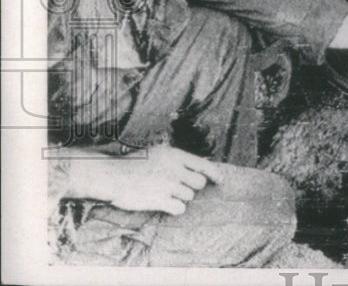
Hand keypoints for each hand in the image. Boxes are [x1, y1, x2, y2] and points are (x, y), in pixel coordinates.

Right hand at [72, 145, 221, 215]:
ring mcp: (168, 185)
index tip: (221, 181)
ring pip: (189, 197)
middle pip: (199, 183)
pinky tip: (164, 205)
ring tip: (163, 193)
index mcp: (175, 155)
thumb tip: (198, 168)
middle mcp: (175, 169)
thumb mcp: (158, 153)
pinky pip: (180, 209)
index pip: (204, 164)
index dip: (215, 174)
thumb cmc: (133, 165)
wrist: (112, 176)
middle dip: (191, 188)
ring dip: (180, 198)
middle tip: (176, 188)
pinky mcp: (160, 200)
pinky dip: (175, 209)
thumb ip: (177, 159)